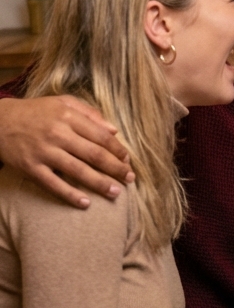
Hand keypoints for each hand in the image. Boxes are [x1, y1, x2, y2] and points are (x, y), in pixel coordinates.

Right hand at [0, 95, 133, 207]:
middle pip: (94, 154)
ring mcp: (44, 152)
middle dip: (115, 168)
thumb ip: (90, 114)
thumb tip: (114, 130)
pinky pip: (53, 184)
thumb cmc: (36, 112)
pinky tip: (85, 203)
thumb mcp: (63, 103)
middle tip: (130, 178)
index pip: (101, 136)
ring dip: (100, 183)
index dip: (117, 150)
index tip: (128, 160)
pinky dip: (70, 194)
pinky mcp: (30, 167)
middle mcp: (58, 134)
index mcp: (69, 117)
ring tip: (116, 193)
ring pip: (78, 170)